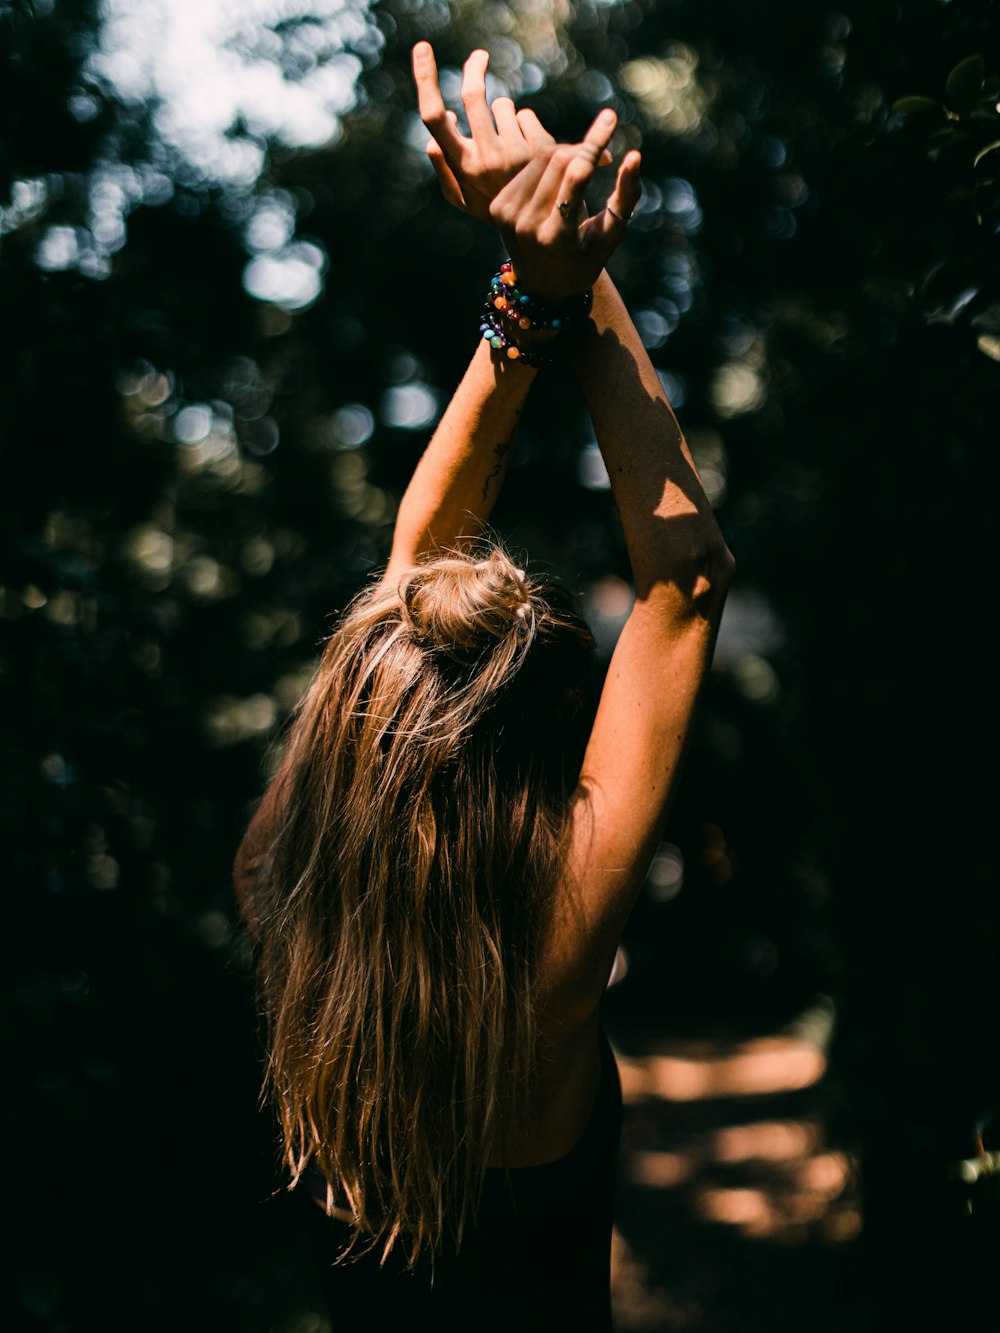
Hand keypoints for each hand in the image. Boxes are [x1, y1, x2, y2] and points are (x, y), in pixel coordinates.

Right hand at [412, 41, 609, 222]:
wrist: (540, 234)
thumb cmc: (491, 211)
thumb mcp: (461, 198)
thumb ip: (444, 164)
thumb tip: (442, 126)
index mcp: (462, 168)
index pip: (434, 117)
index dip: (426, 80)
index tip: (423, 49)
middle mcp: (486, 159)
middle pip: (474, 96)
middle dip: (475, 69)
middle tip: (479, 57)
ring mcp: (516, 153)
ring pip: (502, 106)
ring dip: (503, 114)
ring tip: (510, 144)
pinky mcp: (542, 149)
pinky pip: (525, 116)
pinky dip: (525, 125)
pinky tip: (530, 152)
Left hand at [488, 111, 641, 301]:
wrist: (544, 287)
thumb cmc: (587, 259)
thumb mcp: (610, 234)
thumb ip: (625, 196)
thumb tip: (634, 155)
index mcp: (556, 236)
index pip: (576, 175)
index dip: (593, 143)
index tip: (610, 117)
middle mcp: (527, 225)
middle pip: (557, 161)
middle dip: (583, 148)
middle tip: (602, 150)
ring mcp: (507, 216)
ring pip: (540, 158)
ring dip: (567, 154)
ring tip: (583, 166)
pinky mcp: (497, 207)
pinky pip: (526, 167)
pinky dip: (547, 163)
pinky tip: (560, 176)